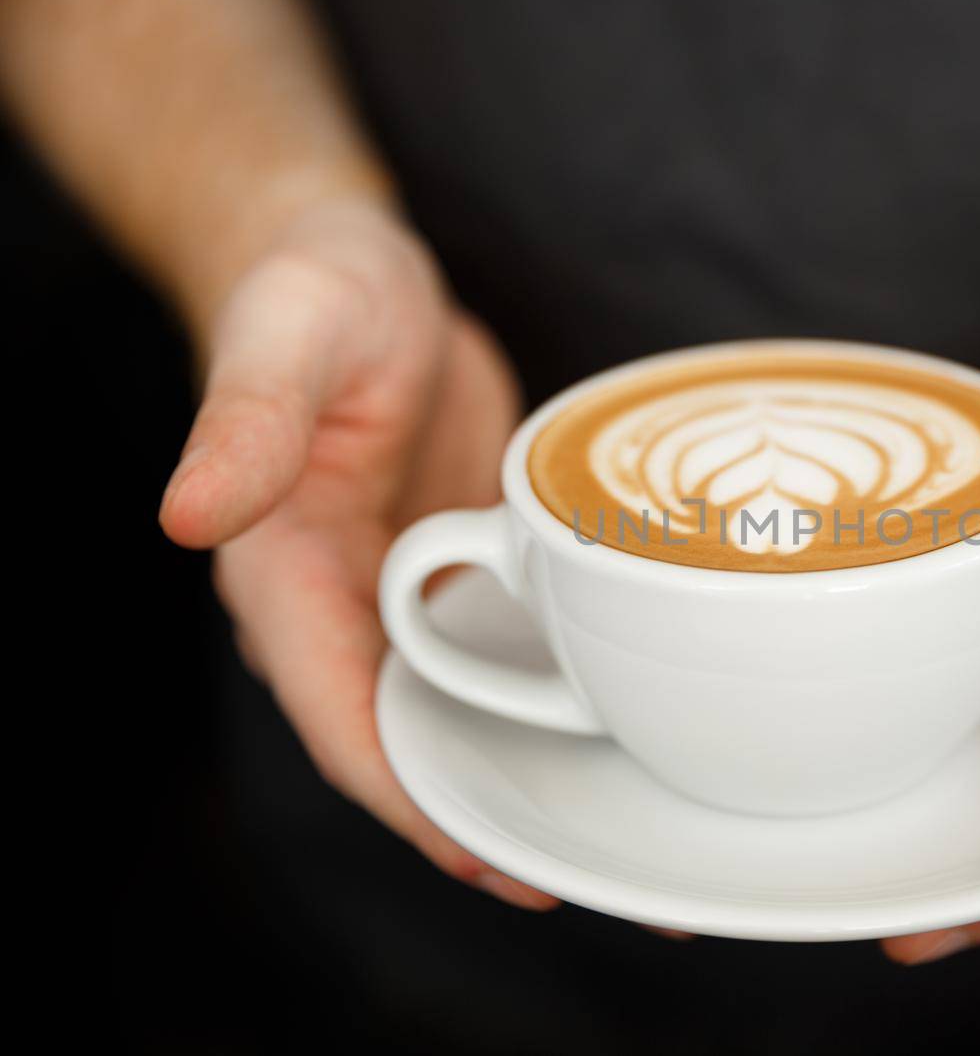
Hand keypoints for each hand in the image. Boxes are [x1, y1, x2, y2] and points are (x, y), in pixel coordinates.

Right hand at [159, 200, 555, 909]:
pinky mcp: (459, 572)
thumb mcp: (289, 334)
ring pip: (463, 712)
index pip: (343, 717)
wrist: (366, 276)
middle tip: (588, 873)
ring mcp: (405, 598)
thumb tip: (184, 515)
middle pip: (411, 743)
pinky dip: (551, 697)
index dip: (409, 796)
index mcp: (284, 577)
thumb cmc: (315, 294)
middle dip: (486, 815)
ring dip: (527, 773)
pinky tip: (623, 724)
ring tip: (625, 829)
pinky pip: (500, 654)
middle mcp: (343, 609)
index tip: (488, 854)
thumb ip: (247, 421)